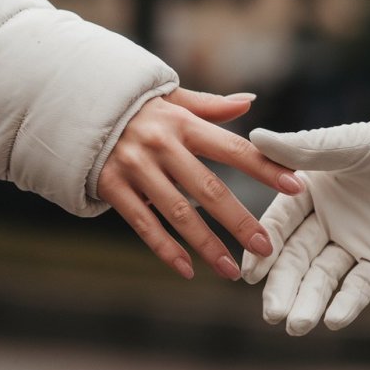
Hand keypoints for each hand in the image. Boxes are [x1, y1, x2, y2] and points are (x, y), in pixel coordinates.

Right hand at [97, 88, 303, 280]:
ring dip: (207, 245)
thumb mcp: (171, 99)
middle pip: (209, 189)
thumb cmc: (135, 107)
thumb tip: (251, 102)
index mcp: (183, 123)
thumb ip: (211, 106)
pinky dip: (165, 249)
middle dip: (240, 221)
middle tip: (265, 247)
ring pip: (178, 213)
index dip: (266, 168)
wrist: (72, 104)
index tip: (296, 186)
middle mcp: (162, 145)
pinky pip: (143, 224)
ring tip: (232, 271)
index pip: (234, 148)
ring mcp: (135, 168)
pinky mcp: (111, 187)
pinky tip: (187, 270)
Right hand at [242, 118, 369, 333]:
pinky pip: (360, 284)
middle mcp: (324, 220)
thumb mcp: (344, 145)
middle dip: (284, 286)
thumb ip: (302, 149)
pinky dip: (348, 302)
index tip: (250, 275)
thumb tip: (255, 136)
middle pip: (297, 258)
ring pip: (324, 277)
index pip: (280, 224)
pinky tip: (334, 321)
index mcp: (307, 192)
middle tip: (272, 313)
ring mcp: (351, 242)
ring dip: (310, 301)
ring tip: (298, 326)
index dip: (265, 249)